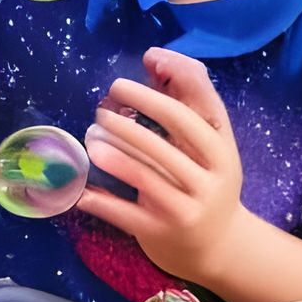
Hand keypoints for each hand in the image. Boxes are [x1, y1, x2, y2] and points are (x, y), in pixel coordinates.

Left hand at [77, 47, 245, 282]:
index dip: (161, 91)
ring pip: (145, 178)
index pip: (195, 114)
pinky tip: (80, 192)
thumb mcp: (206, 145)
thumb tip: (155, 56)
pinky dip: (101, 202)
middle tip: (101, 111)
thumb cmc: (205, 179)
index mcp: (221, 151)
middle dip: (129, 126)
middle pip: (165, 145)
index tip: (129, 78)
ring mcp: (188, 209)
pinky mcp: (163, 232)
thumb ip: (185, 102)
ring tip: (90, 140)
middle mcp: (211, 180)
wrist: (220, 245)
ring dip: (113, 157)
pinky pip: (126, 215)